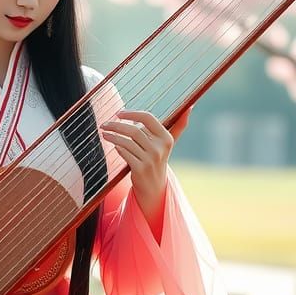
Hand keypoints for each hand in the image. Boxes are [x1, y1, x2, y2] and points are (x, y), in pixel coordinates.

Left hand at [100, 107, 191, 238]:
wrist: (155, 187)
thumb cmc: (158, 159)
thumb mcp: (169, 143)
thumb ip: (178, 125)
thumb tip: (190, 107)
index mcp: (166, 138)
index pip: (148, 118)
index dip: (132, 113)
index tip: (119, 113)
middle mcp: (160, 148)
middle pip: (134, 130)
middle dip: (116, 125)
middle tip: (105, 124)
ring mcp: (150, 159)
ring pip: (127, 141)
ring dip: (113, 135)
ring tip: (104, 132)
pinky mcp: (140, 169)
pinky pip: (124, 153)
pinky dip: (117, 146)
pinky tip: (112, 144)